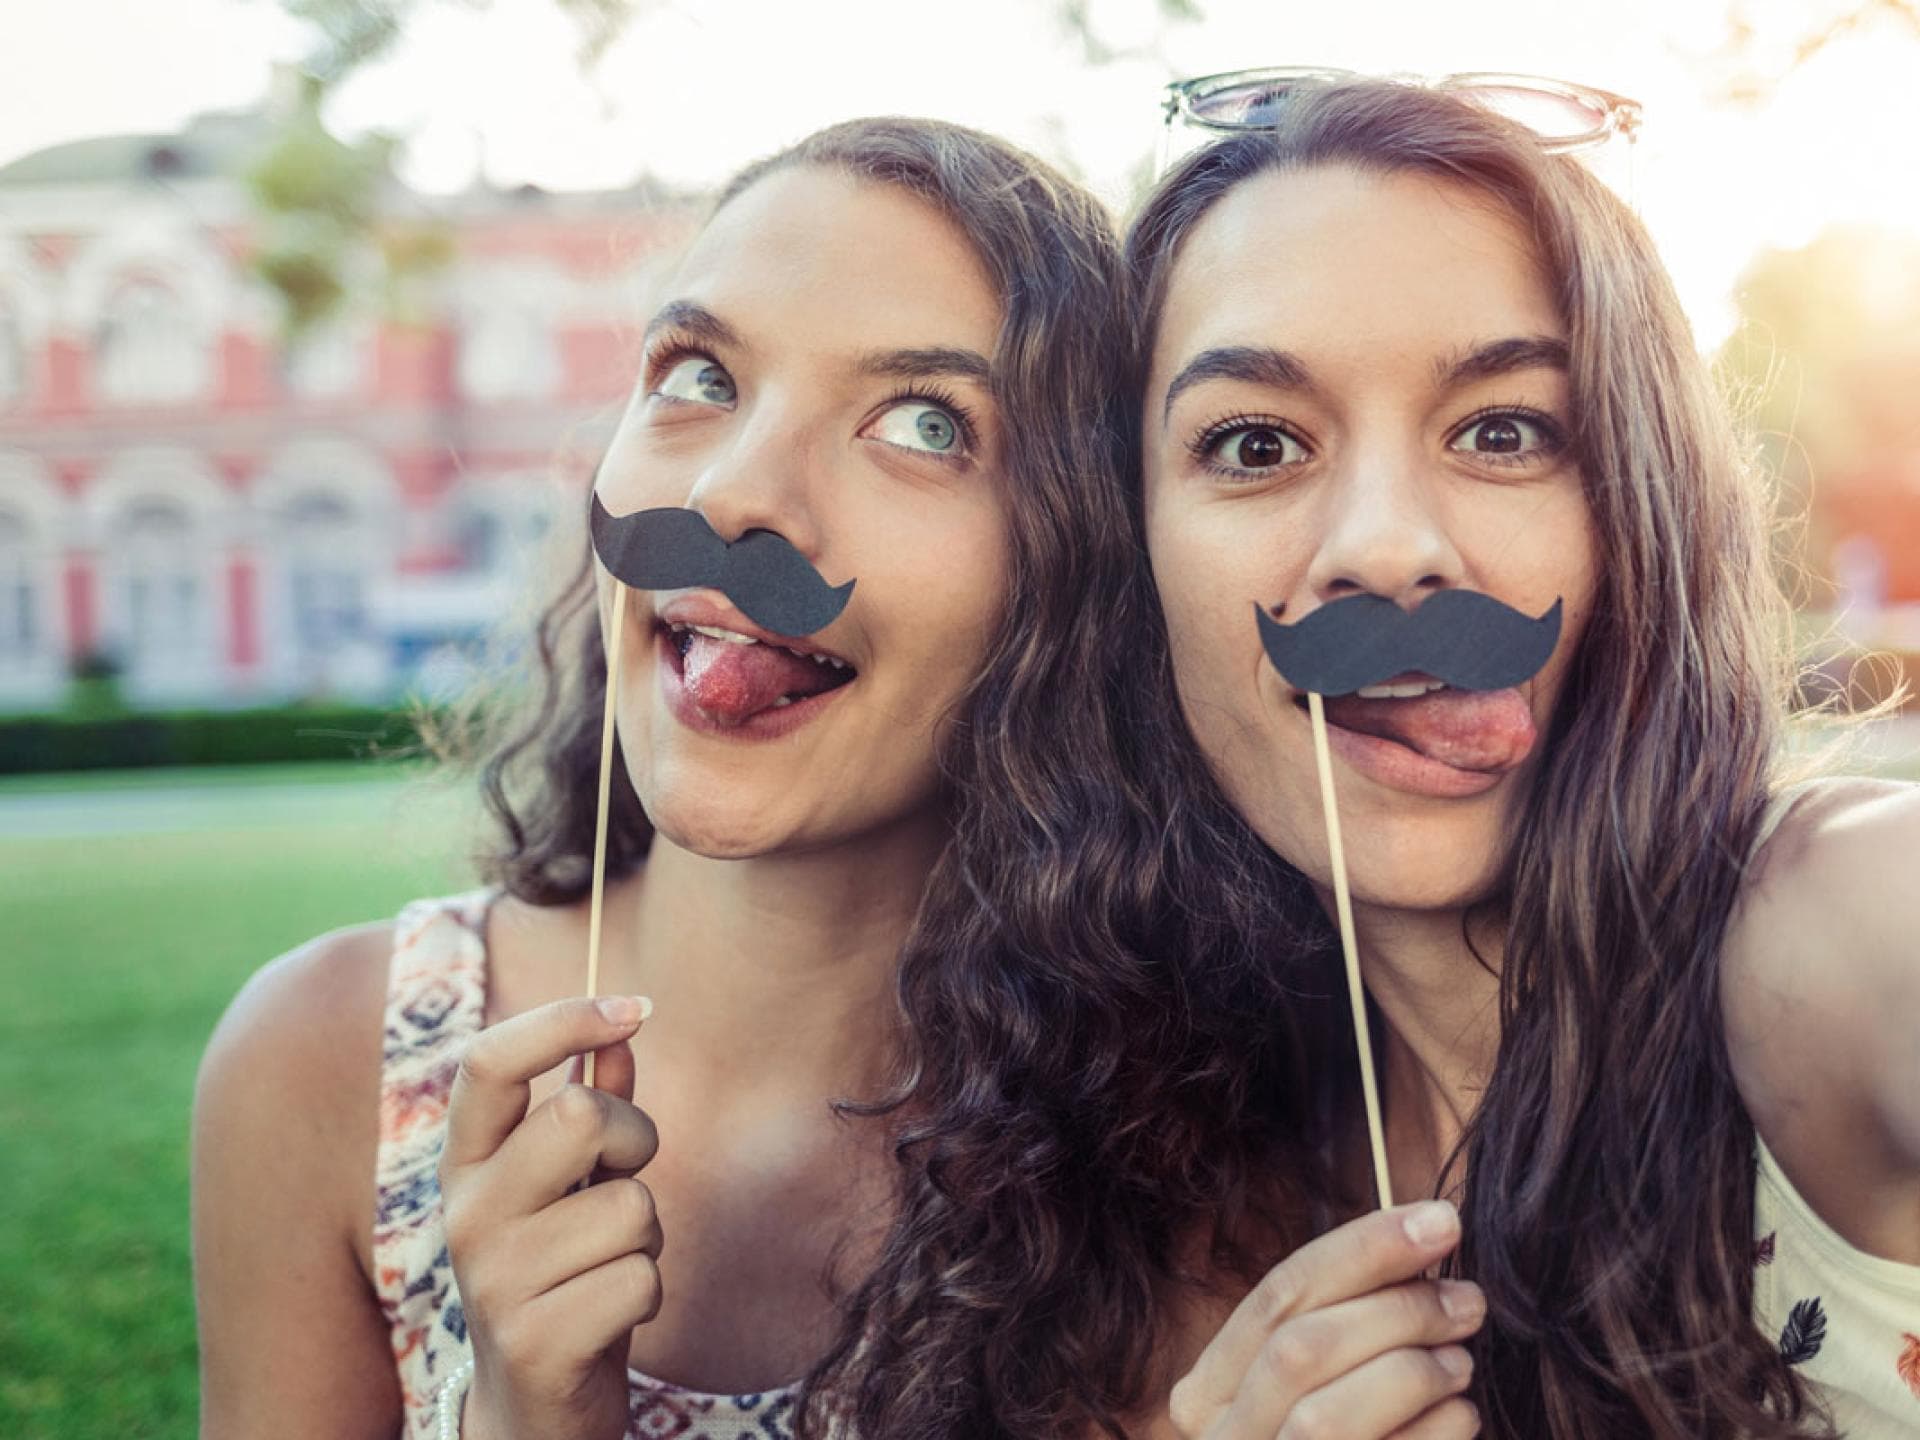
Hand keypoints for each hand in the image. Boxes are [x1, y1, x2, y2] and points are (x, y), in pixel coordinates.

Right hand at [438, 995, 660, 1439]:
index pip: (489, 1061)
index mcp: (467, 1163)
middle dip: (635, 1141)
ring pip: (630, 1208)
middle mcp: (465, 1214)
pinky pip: (641, 1280)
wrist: (531, 1407)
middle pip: (579, 1116)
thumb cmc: (562, 1273)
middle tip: (623, 1182)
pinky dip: (646, 1295)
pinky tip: (608, 1318)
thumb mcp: (570, 1186)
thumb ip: (591, 1108)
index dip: (562, 1019)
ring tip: (606, 1268)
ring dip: (645, 1240)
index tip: (632, 1007)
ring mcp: (492, 1281)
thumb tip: (624, 1033)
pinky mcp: (534, 1341)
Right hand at [1168, 1201, 1483, 1439]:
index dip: (1364, 1248)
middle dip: (1395, 1309)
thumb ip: (1346, 1328)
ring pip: (1322, 1410)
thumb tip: (1424, 1240)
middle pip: (1301, 1346)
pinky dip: (1429, 1432)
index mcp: (1209, 1395)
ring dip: (1411, 1371)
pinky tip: (1461, 1418)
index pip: (1280, 1294)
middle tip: (1469, 1300)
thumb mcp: (1316, 1390)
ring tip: (1460, 1361)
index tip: (1442, 1222)